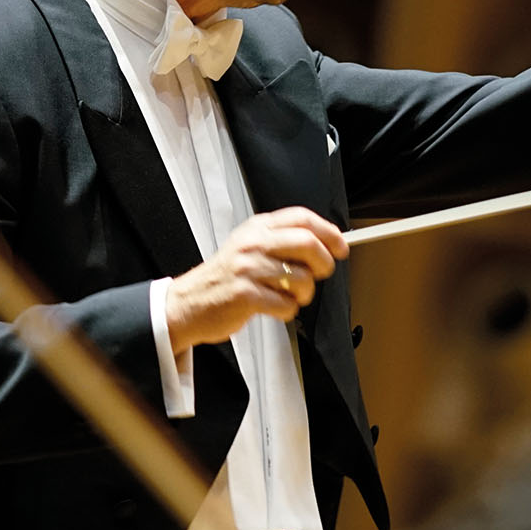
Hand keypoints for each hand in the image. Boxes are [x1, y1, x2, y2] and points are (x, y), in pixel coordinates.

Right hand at [165, 206, 347, 352]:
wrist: (189, 303)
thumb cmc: (225, 278)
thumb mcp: (249, 246)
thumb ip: (282, 240)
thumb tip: (325, 243)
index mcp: (257, 228)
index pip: (301, 218)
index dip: (328, 232)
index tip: (341, 247)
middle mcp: (253, 244)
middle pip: (307, 243)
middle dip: (323, 262)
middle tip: (320, 274)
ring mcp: (248, 269)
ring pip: (302, 279)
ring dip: (303, 294)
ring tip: (289, 296)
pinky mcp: (245, 295)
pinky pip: (286, 305)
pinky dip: (287, 311)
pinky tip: (273, 307)